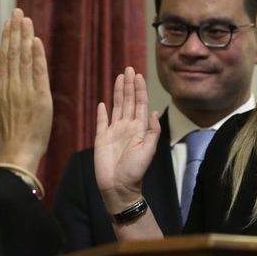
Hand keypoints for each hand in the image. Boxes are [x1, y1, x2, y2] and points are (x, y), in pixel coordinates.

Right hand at [0, 8, 52, 173]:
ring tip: (25, 20)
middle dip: (15, 31)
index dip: (6, 38)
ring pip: (23, 58)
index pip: (4, 57)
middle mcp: (11, 86)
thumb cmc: (9, 134)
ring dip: (25, 37)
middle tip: (17, 12)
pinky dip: (36, 56)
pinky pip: (38, 72)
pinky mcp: (39, 97)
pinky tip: (35, 41)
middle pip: (12, 53)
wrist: (18, 151)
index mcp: (1, 88)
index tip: (9, 22)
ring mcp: (25, 90)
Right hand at [93, 67, 160, 212]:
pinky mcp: (101, 138)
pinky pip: (101, 122)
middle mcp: (127, 127)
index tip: (138, 75)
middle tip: (129, 68)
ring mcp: (114, 132)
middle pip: (128, 101)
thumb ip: (153, 131)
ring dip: (118, 92)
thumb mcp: (149, 150)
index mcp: (139, 128)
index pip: (140, 104)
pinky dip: (102, 112)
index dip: (139, 89)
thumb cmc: (135, 171)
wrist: (118, 187)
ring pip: (116, 107)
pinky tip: (102, 103)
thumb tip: (155, 112)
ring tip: (119, 77)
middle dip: (129, 85)